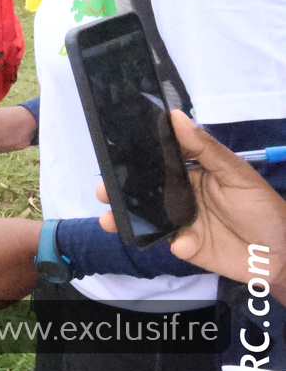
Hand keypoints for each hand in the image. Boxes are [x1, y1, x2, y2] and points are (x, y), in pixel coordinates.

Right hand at [98, 110, 285, 294]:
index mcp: (190, 173)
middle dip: (118, 190)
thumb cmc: (263, 207)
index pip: (158, 161)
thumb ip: (206, 148)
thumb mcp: (237, 173)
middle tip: (102, 190)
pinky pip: (171, 244)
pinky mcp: (187, 247)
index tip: (111, 152)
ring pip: (147, 218)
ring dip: (127, 218)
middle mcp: (180, 196)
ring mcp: (181, 223)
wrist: (284, 253)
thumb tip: (176, 117)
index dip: (135, 158)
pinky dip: (173, 244)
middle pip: (144, 191)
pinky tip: (179, 244)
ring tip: (109, 219)